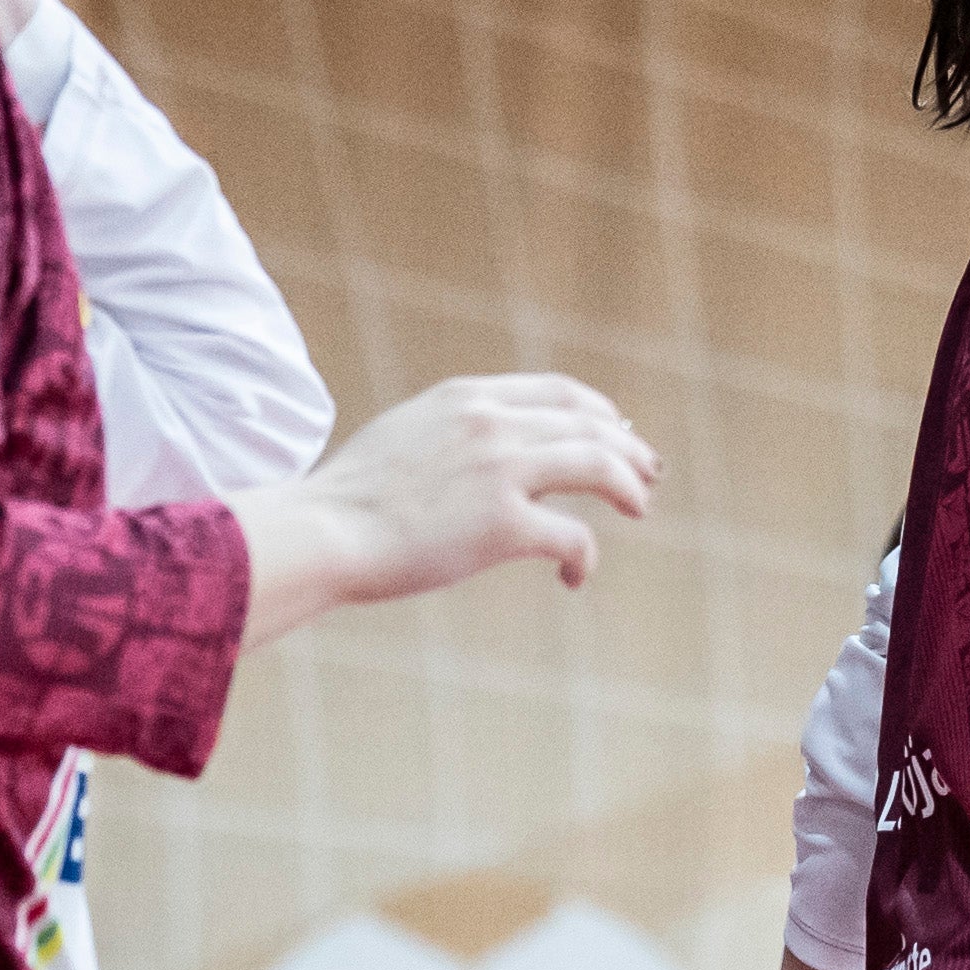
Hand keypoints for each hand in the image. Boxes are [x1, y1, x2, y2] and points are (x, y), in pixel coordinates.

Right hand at [262, 376, 658, 615]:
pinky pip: (573, 537)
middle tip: (648, 475)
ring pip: (599, 466)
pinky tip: (574, 577)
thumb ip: (459, 432)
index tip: (619, 433)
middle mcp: (491, 422)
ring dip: (629, 487)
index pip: (559, 392)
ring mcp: (501, 470)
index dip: (600, 413)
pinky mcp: (503, 525)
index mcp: (467, 397)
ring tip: (640, 508)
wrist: (322, 531)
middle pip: (592, 425)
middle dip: (629, 449)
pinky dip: (584, 557)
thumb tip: (505, 451)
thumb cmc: (351, 498)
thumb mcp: (408, 435)